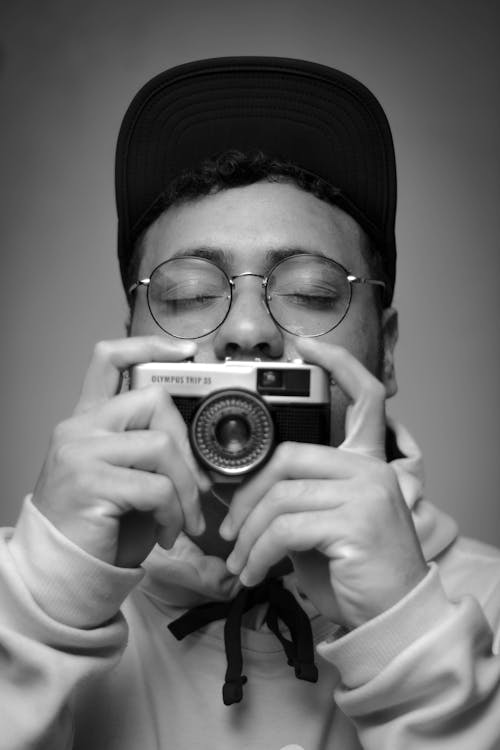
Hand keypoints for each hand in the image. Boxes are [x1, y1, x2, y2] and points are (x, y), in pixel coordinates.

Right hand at [32, 337, 209, 567]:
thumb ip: (147, 448)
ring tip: (182, 518)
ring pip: (160, 445)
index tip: (186, 352)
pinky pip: (157, 487)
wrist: (59, 572)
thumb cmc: (98, 528)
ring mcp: (81, 453)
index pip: (110, 359)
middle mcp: (80, 429)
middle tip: (197, 486)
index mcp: (89, 421)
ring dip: (186, 488)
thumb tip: (197, 444)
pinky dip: (173, 513)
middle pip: (153, 400)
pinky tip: (166, 532)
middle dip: (188, 445)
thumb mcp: (124, 476)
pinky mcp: (90, 483)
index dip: (149, 346)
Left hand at [219, 339, 427, 628]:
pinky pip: (285, 528)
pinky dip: (259, 553)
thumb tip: (247, 493)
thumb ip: (297, 498)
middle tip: (230, 528)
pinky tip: (253, 573)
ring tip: (239, 562)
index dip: (336, 365)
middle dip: (247, 496)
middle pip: (289, 458)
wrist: (391, 617)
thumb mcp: (323, 526)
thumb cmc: (355, 572)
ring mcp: (366, 492)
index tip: (307, 345)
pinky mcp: (356, 521)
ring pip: (280, 496)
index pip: (363, 397)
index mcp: (367, 461)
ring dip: (248, 535)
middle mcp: (370, 469)